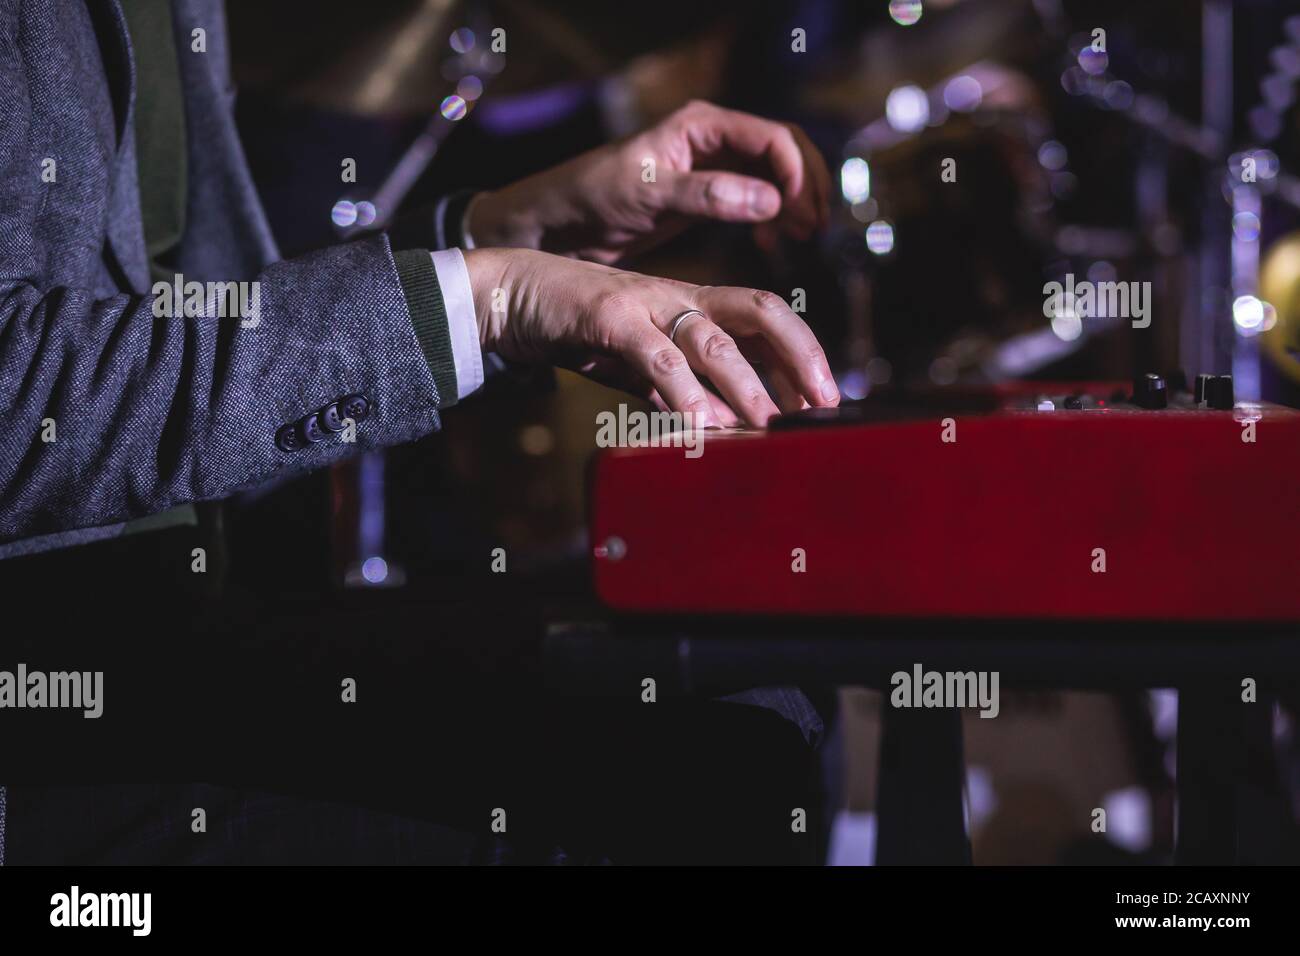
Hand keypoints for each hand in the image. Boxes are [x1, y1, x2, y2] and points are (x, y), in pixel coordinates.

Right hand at [464, 248, 838, 426]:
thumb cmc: (579, 327)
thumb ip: (676, 388)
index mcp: (693, 303)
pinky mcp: (609, 318)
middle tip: (823, 402)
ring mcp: (647, 303)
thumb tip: (717, 425)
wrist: (512, 294)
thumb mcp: (638, 363)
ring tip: (769, 422)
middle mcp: (680, 297)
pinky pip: (655, 355)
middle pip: (760, 310)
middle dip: (799, 354)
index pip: (764, 317)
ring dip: (746, 383)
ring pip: (712, 338)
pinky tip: (697, 422)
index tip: (826, 396)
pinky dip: (680, 389)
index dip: (801, 352)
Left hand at [465, 101, 831, 263]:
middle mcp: (712, 139)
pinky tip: (772, 242)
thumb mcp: (649, 194)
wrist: (560, 222)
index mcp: (700, 125)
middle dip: (805, 186)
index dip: (796, 172)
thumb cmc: (593, 196)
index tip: (801, 211)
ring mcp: (712, 167)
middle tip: (813, 226)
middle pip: (783, 151)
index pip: (772, 137)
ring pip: (775, 176)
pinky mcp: (707, 196)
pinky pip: (756, 198)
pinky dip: (772, 217)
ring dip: (794, 203)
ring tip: (800, 236)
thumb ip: (709, 195)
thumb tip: (771, 200)